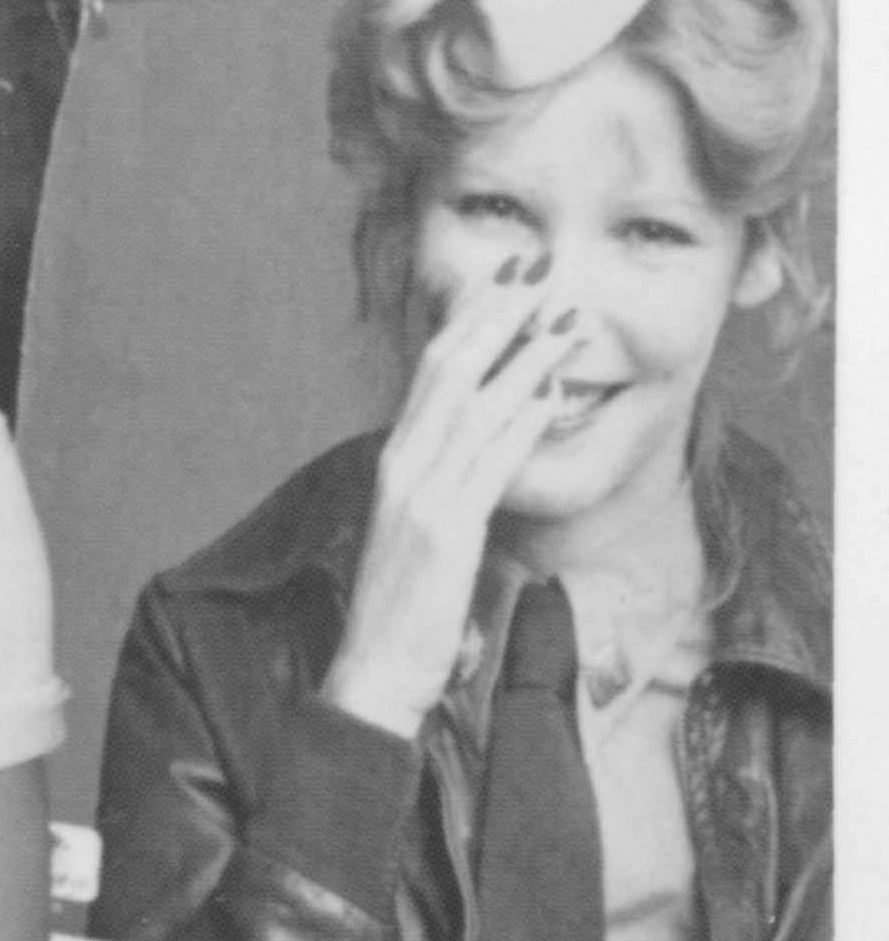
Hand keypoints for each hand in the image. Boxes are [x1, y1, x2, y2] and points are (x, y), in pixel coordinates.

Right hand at [321, 255, 583, 737]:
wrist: (375, 673)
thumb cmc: (404, 610)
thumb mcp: (421, 533)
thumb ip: (445, 485)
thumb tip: (481, 447)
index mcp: (394, 463)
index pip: (429, 372)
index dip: (470, 319)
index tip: (507, 279)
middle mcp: (400, 468)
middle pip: (446, 369)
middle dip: (495, 313)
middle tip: (538, 268)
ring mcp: (418, 498)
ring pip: (472, 406)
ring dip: (523, 356)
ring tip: (566, 318)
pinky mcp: (444, 532)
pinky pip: (487, 463)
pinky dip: (519, 421)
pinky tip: (550, 391)